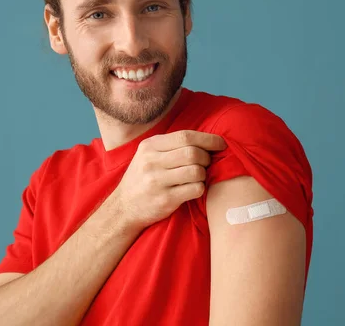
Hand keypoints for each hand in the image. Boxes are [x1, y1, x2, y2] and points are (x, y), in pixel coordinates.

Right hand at [112, 130, 226, 230]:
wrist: (123, 208)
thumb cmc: (143, 177)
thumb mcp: (149, 155)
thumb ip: (171, 145)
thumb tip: (207, 139)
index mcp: (150, 146)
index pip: (185, 136)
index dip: (208, 139)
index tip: (220, 143)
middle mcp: (151, 162)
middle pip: (193, 153)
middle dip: (207, 158)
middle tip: (207, 163)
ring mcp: (157, 181)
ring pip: (196, 171)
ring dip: (204, 174)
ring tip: (199, 176)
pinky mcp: (165, 200)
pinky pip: (195, 189)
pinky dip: (200, 188)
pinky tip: (194, 188)